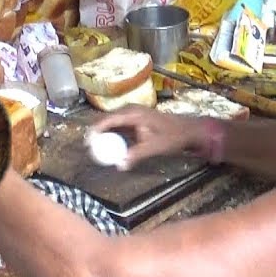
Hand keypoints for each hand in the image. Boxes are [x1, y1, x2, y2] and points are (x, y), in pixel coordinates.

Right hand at [90, 106, 209, 168]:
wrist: (188, 130)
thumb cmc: (172, 137)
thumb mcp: (154, 147)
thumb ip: (136, 155)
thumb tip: (120, 166)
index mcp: (133, 114)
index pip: (109, 120)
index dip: (96, 129)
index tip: (87, 141)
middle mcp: (131, 111)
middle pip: (108, 119)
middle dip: (97, 132)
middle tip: (89, 146)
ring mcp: (134, 114)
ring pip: (113, 122)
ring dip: (105, 133)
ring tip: (96, 146)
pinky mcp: (137, 119)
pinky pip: (120, 125)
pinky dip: (114, 133)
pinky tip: (111, 144)